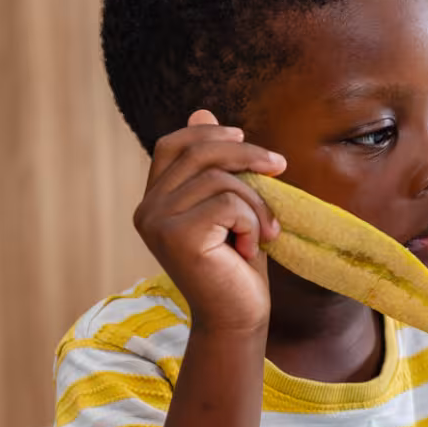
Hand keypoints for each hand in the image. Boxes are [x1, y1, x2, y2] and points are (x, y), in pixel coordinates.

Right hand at [132, 110, 286, 333]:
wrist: (239, 317)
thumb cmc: (237, 264)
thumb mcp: (229, 206)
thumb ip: (214, 166)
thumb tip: (200, 110)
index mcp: (154, 200)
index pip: (172, 144)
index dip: (207, 132)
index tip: (244, 136)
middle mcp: (147, 209)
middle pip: (199, 152)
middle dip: (247, 154)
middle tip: (280, 167)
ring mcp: (157, 222)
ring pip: (221, 179)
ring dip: (256, 203)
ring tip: (263, 232)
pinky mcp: (176, 236)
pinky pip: (229, 203)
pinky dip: (252, 222)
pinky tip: (249, 249)